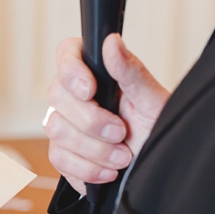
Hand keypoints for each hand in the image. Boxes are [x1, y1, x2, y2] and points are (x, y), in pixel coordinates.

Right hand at [45, 34, 169, 193]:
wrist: (157, 169)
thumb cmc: (157, 131)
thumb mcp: (152, 102)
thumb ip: (131, 72)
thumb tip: (112, 42)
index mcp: (96, 74)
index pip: (67, 55)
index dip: (71, 71)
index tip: (90, 90)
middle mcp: (76, 97)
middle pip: (56, 96)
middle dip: (91, 121)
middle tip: (120, 132)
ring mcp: (65, 125)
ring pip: (57, 130)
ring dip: (95, 149)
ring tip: (123, 156)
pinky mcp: (62, 154)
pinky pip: (59, 158)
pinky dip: (88, 168)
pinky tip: (109, 171)